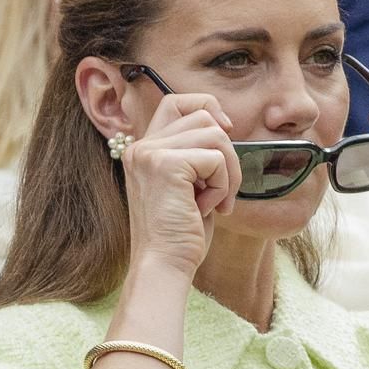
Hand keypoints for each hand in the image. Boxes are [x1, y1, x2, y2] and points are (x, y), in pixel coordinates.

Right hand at [121, 94, 240, 279]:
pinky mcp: (166, 165)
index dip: (207, 109)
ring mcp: (150, 153)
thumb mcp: (187, 187)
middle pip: (202, 113)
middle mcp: (141, 147)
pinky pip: (216, 159)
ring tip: (214, 202)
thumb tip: (225, 126)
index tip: (225, 134)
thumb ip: (195, 155)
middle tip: (223, 187)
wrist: (164, 267)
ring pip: (215, 134)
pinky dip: (223, 186)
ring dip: (227, 172)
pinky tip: (207, 209)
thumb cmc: (180, 236)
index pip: (176, 102)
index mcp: (143, 150)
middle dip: (226, 150)